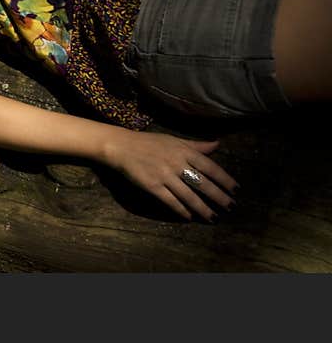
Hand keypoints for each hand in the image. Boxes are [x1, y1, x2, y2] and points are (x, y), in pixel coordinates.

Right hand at [105, 131, 238, 221]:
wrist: (122, 146)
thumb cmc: (149, 143)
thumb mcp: (174, 140)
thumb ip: (196, 145)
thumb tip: (217, 144)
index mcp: (183, 151)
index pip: (210, 167)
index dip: (224, 179)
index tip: (236, 189)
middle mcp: (176, 163)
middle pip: (202, 183)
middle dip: (218, 196)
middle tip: (231, 207)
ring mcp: (164, 176)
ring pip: (188, 195)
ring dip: (202, 208)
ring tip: (213, 217)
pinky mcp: (152, 186)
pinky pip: (170, 201)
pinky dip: (181, 210)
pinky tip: (189, 217)